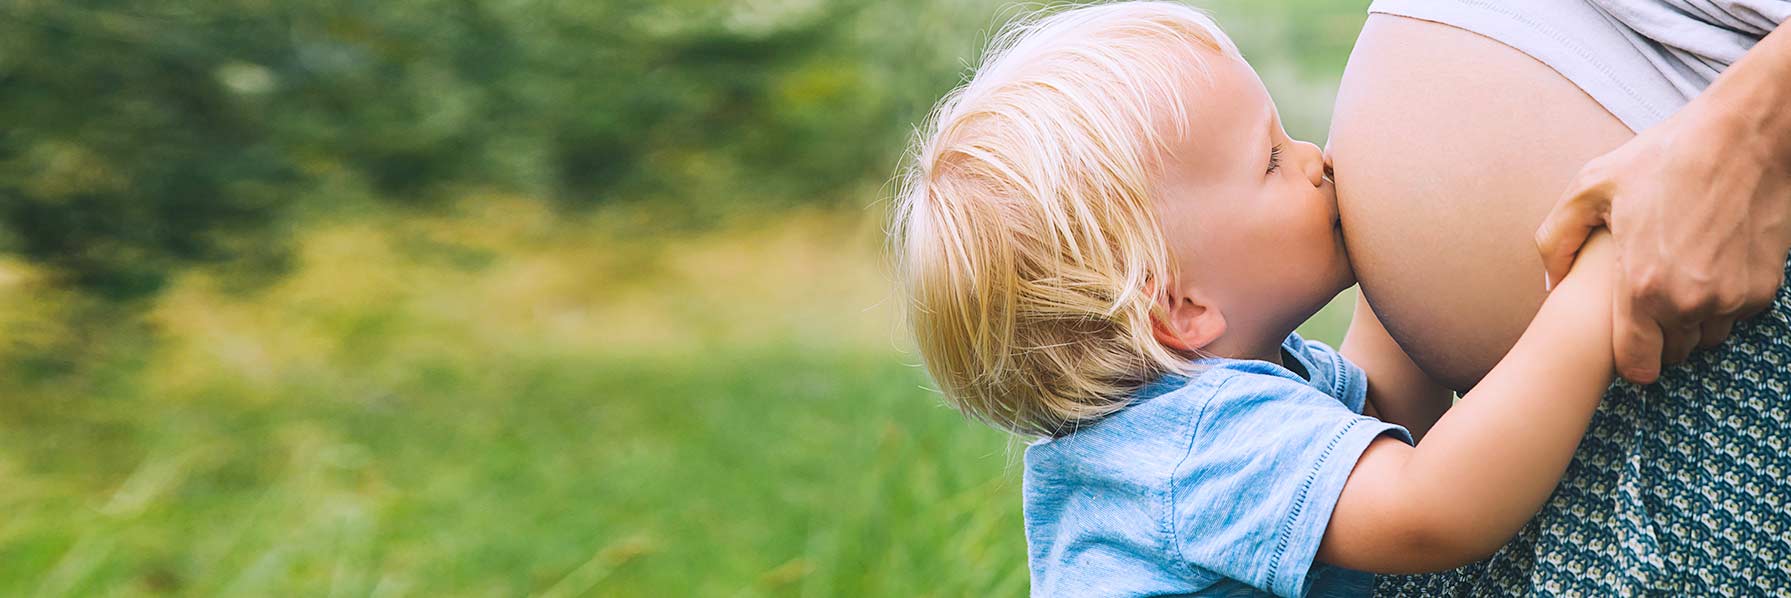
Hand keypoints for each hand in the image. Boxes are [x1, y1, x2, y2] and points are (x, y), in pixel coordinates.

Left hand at [1535, 106, 1790, 383]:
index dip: (1629, 360)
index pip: (1637, 365)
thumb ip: (1557, 241)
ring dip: (1692, 320)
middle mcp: (1691, 303)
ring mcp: (1733, 298)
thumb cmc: (1665, 157)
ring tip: (1677, 276)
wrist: (1746, 135)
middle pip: (1672, 354)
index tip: (1626, 341)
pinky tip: (1707, 264)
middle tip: (1649, 296)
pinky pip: (1735, 314)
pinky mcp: (1764, 288)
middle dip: (1659, 335)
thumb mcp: (1591, 188)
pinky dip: (1722, 300)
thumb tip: (1550, 284)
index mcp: (1643, 287)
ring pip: (1706, 337)